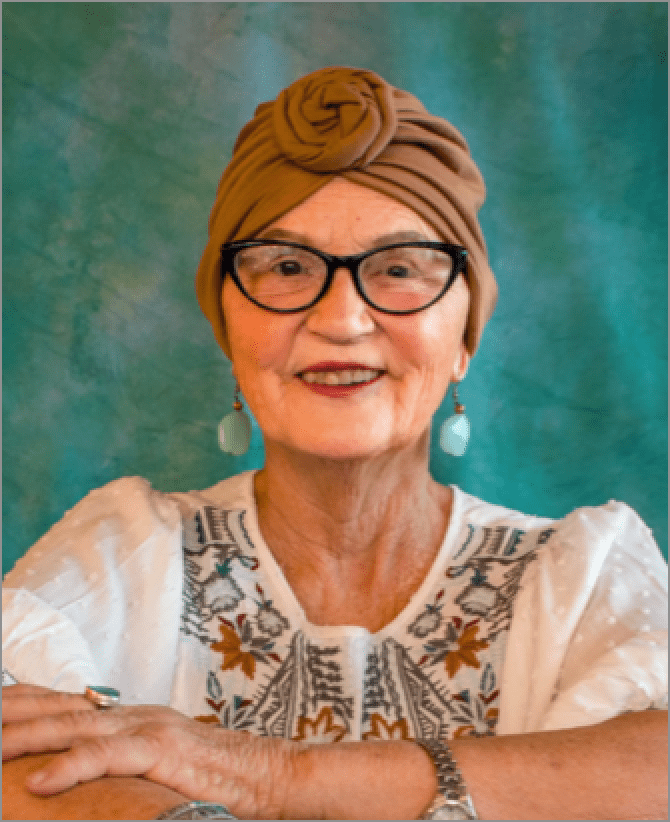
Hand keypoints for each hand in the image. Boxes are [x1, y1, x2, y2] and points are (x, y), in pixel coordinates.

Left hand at [3, 685, 298, 818]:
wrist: (265, 772)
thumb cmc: (213, 775)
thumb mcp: (158, 761)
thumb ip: (122, 756)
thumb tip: (81, 767)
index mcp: (129, 716)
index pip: (66, 701)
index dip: (25, 701)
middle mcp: (133, 714)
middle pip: (61, 709)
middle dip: (15, 714)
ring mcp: (148, 728)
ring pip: (76, 728)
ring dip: (27, 737)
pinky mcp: (163, 751)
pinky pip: (109, 757)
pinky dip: (71, 767)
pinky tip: (39, 783)